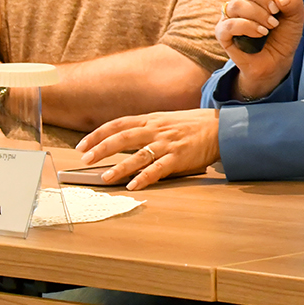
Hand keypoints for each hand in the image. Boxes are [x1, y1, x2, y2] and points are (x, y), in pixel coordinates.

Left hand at [77, 109, 221, 190]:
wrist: (221, 127)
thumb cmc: (193, 125)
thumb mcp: (167, 119)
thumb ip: (146, 127)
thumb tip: (121, 139)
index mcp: (151, 119)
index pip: (118, 124)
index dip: (98, 134)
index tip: (82, 146)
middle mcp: (156, 130)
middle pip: (123, 137)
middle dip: (101, 148)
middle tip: (85, 160)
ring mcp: (168, 143)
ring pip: (138, 154)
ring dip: (120, 166)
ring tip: (105, 177)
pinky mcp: (179, 157)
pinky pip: (159, 168)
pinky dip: (145, 177)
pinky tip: (133, 185)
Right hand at [218, 0, 303, 99]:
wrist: (277, 61)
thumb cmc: (284, 34)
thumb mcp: (296, 17)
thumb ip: (294, 2)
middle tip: (276, 11)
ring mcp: (230, 16)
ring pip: (237, 5)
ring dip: (258, 15)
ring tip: (271, 26)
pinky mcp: (223, 33)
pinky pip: (228, 25)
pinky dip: (247, 27)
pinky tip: (260, 33)